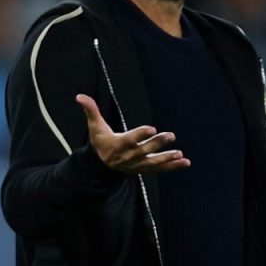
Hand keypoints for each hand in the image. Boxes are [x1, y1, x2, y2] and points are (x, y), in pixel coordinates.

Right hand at [75, 94, 190, 173]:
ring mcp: (138, 164)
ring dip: (167, 158)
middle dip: (158, 143)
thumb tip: (80, 96)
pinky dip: (172, 166)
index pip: (130, 140)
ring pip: (154, 162)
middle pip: (145, 150)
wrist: (101, 167)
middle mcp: (129, 156)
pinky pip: (160, 169)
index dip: (141, 134)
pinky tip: (185, 162)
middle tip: (171, 135)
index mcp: (118, 145)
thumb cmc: (100, 142)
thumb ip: (91, 111)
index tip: (152, 128)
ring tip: (180, 154)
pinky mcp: (144, 169)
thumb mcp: (95, 127)